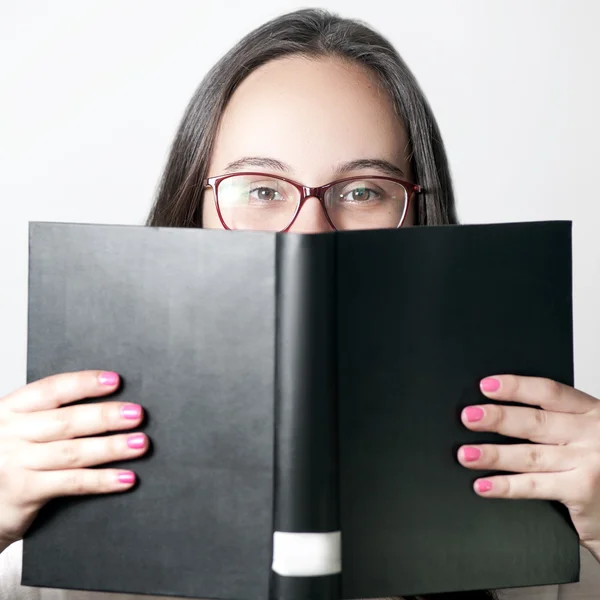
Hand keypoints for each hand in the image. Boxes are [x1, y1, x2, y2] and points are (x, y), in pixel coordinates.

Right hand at [0, 370, 147, 551]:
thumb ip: (50, 416)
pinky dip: (102, 480)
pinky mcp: (24, 492)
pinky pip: (71, 482)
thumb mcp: (19, 430)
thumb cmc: (8, 461)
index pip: (51, 390)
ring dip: (111, 447)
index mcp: (11, 410)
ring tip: (140, 443)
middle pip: (66, 421)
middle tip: (137, 414)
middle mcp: (11, 433)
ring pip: (73, 452)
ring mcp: (15, 463)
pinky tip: (126, 478)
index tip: (115, 380)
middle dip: (106, 416)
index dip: (84, 383)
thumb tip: (108, 404)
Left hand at [457, 375, 599, 562]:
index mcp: (591, 411)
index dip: (516, 387)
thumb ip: (557, 420)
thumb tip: (500, 409)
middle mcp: (591, 434)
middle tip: (469, 417)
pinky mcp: (582, 491)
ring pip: (530, 455)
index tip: (487, 385)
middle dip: (498, 418)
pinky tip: (484, 485)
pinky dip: (505, 486)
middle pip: (536, 422)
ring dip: (493, 454)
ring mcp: (588, 463)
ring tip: (466, 454)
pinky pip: (535, 486)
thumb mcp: (586, 432)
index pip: (549, 393)